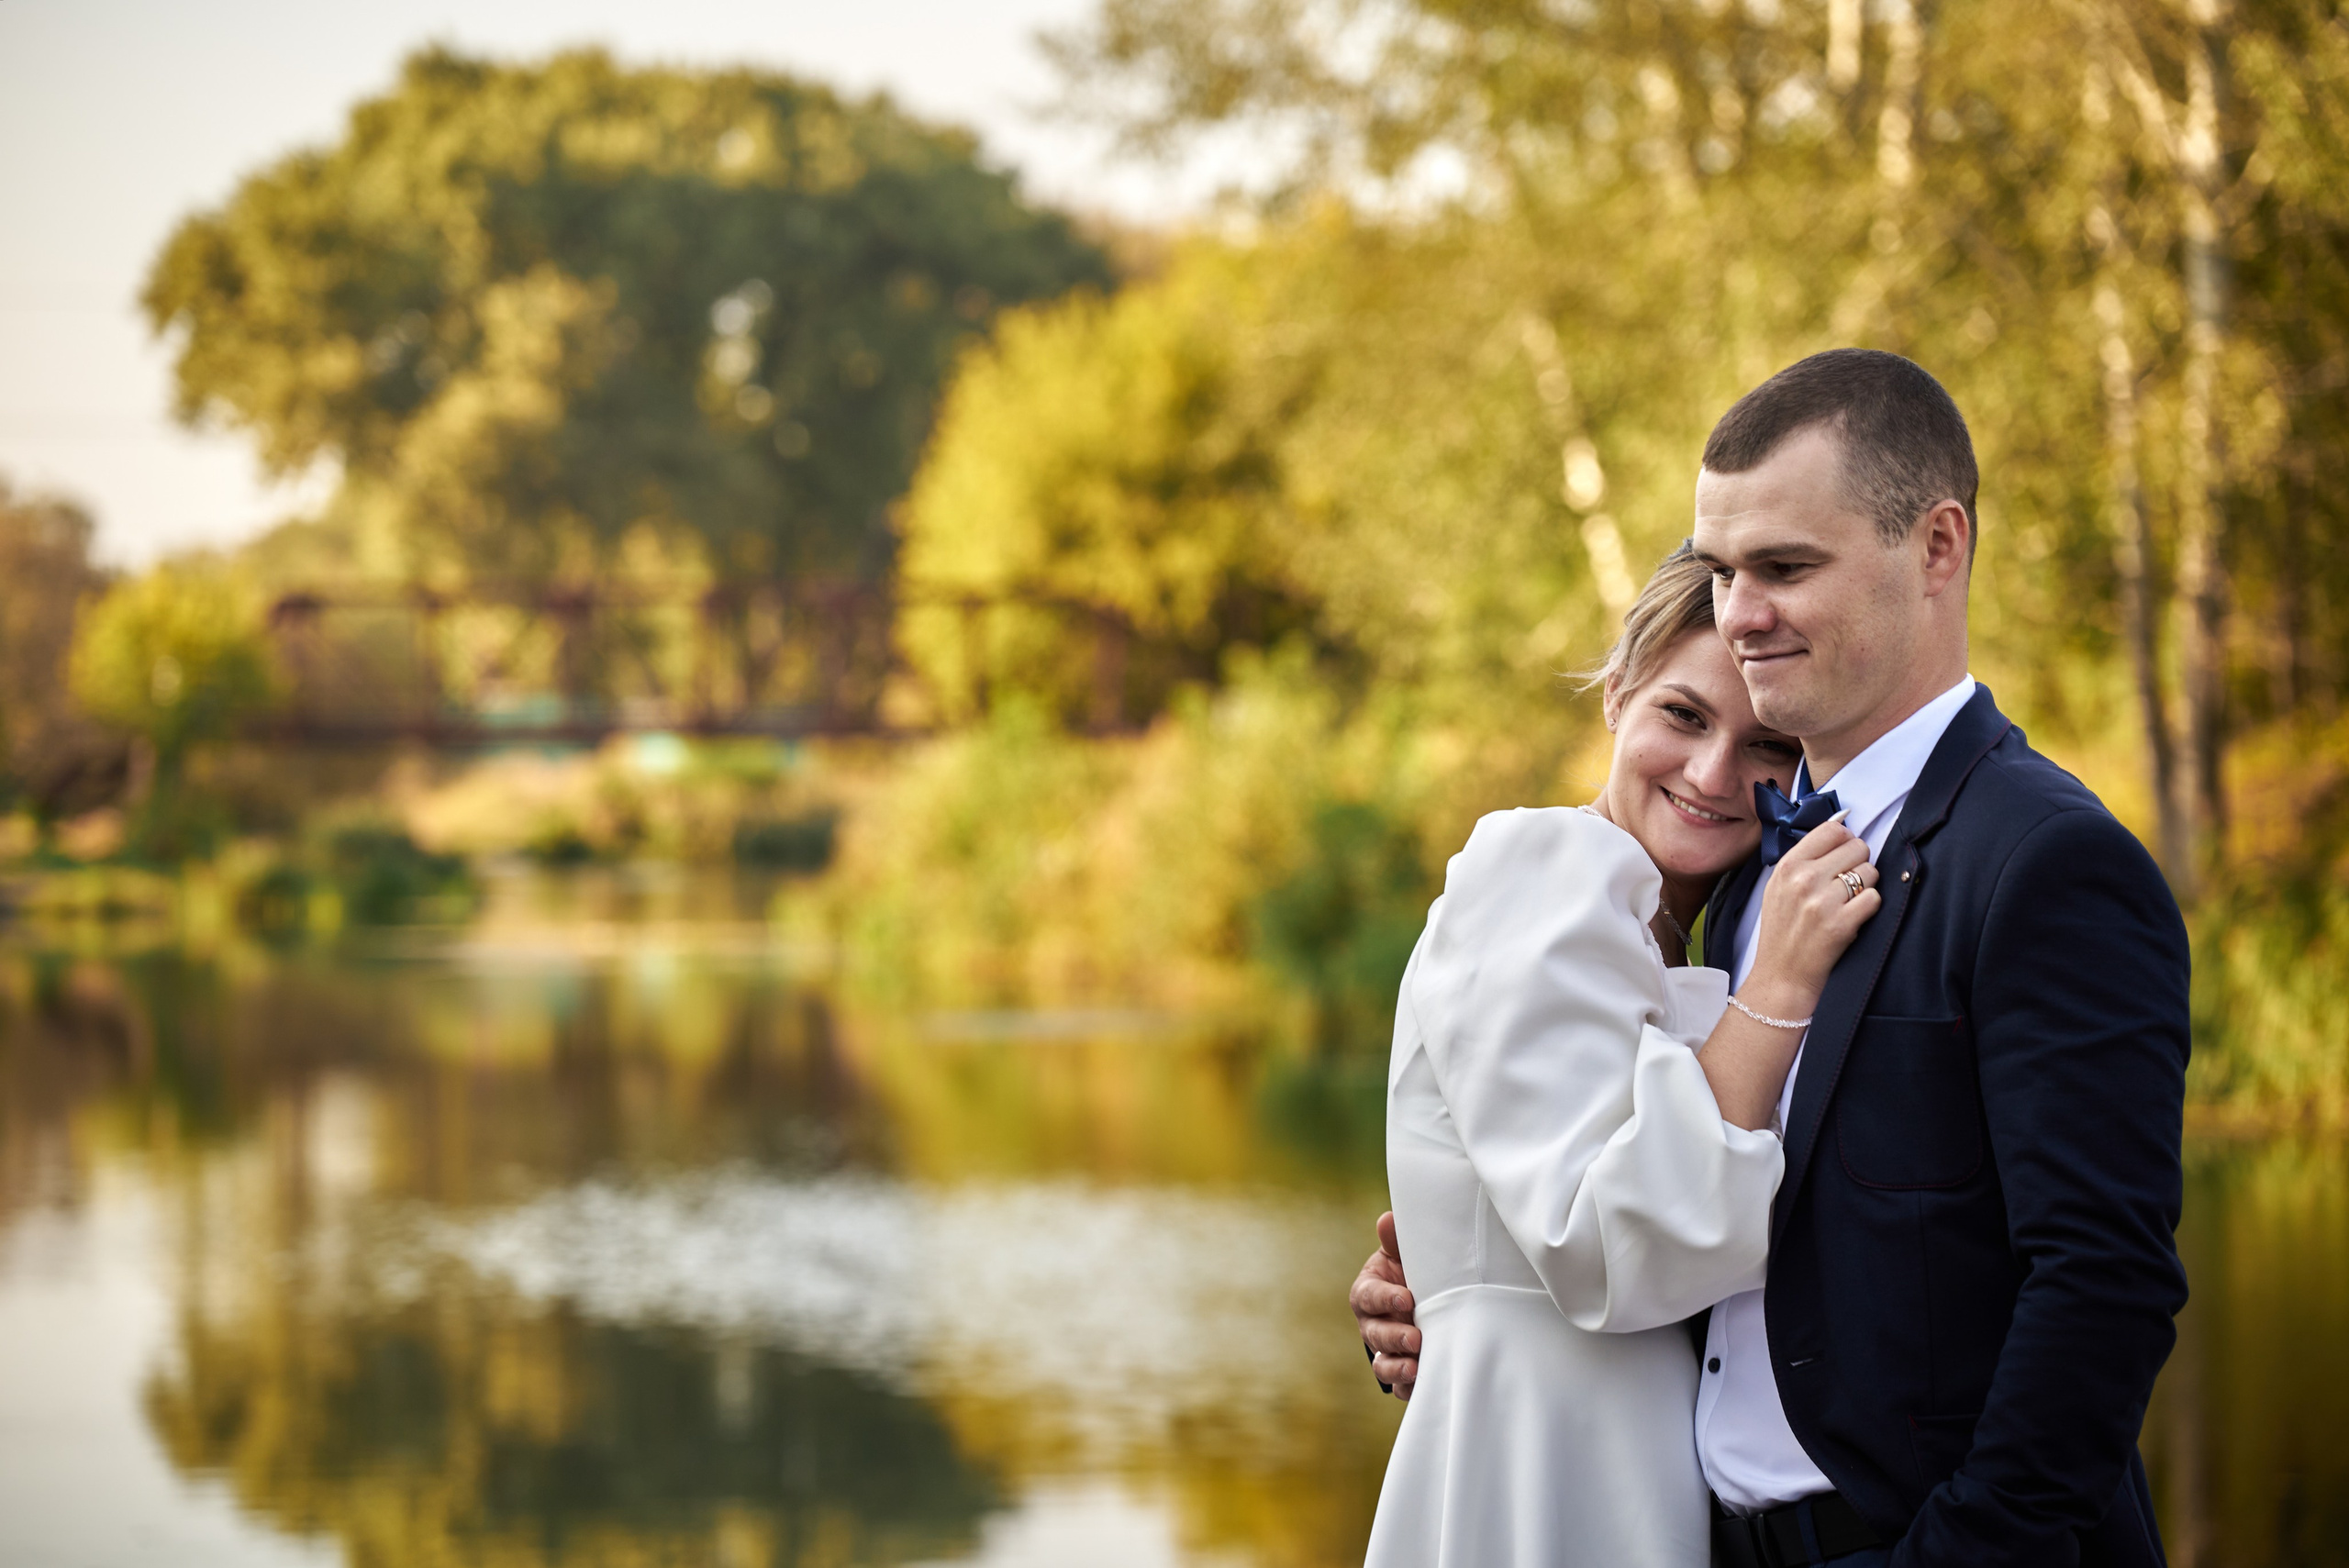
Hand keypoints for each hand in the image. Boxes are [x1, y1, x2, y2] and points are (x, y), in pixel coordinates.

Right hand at [1352, 1212, 1418, 1399]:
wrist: (1426, 1301)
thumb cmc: (1412, 1273)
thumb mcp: (1404, 1255)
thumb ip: (1396, 1241)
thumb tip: (1388, 1219)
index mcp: (1368, 1293)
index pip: (1368, 1296)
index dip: (1385, 1298)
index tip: (1407, 1298)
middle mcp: (1372, 1325)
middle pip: (1374, 1335)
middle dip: (1393, 1338)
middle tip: (1416, 1338)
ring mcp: (1385, 1351)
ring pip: (1382, 1366)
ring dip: (1397, 1368)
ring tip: (1416, 1368)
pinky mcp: (1401, 1373)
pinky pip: (1399, 1388)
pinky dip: (1409, 1388)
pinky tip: (1425, 1383)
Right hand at [1745, 813, 1881, 1016]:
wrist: (1781, 975)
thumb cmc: (1782, 931)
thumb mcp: (1778, 887)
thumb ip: (1805, 857)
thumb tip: (1841, 826)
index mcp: (1788, 866)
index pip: (1832, 830)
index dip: (1845, 840)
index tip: (1844, 855)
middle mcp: (1804, 880)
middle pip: (1857, 847)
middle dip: (1858, 863)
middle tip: (1847, 883)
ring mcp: (1822, 902)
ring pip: (1870, 872)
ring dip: (1866, 887)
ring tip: (1848, 903)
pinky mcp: (1841, 924)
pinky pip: (1875, 898)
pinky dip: (1869, 908)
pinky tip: (1853, 917)